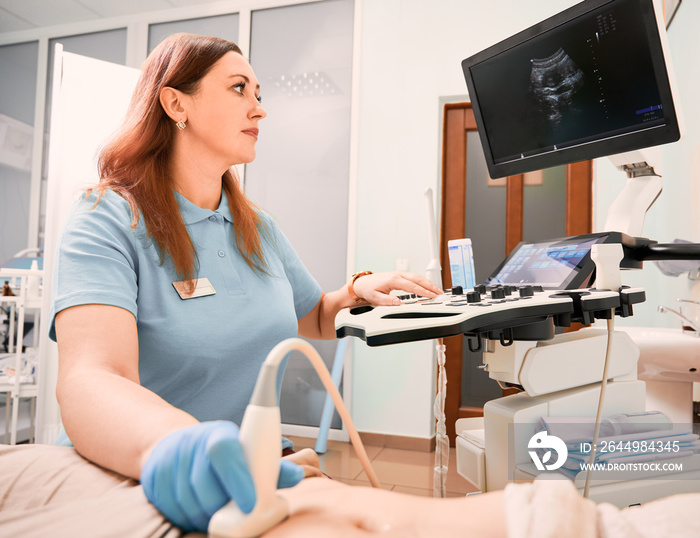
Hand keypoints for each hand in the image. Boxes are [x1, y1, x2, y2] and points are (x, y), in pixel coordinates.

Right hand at [141, 421, 303, 531]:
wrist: (176, 446)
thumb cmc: (221, 455)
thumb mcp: (245, 453)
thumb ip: (270, 468)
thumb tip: (297, 476)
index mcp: (219, 434)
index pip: (225, 451)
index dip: (238, 479)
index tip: (250, 504)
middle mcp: (190, 443)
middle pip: (206, 485)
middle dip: (223, 507)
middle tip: (235, 515)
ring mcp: (169, 461)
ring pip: (189, 502)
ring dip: (206, 515)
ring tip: (218, 514)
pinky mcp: (154, 479)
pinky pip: (172, 509)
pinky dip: (188, 517)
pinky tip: (199, 512)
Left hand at [351, 271, 441, 305]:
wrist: (363, 283)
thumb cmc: (368, 289)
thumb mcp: (375, 298)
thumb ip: (387, 301)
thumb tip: (398, 303)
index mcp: (393, 280)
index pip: (412, 286)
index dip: (423, 291)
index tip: (432, 296)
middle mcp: (398, 275)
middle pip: (418, 279)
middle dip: (430, 286)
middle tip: (440, 293)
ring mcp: (400, 274)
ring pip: (417, 277)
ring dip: (428, 283)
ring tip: (437, 290)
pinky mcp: (400, 276)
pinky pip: (414, 277)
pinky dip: (423, 282)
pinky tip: (427, 287)